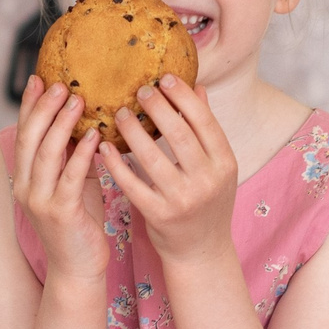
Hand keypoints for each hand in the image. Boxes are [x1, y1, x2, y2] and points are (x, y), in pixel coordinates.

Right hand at [12, 75, 106, 288]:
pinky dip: (81, 154)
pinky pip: (70, 177)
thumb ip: (71, 155)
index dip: (29, 105)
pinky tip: (94, 137)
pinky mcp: (60, 213)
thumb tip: (86, 118)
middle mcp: (26, 187)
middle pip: (30, 138)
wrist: (78, 268)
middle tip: (60, 84)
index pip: (23, 133)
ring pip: (46, 154)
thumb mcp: (72, 182)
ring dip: (62, 124)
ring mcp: (40, 201)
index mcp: (25, 177)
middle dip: (44, 108)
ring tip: (78, 101)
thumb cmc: (79, 222)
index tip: (38, 78)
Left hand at [100, 75, 236, 267]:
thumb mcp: (217, 167)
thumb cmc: (206, 202)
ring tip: (118, 113)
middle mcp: (207, 180)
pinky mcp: (159, 215)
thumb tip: (197, 87)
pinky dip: (116, 163)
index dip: (183, 97)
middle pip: (179, 134)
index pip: (204, 121)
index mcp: (225, 163)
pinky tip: (104, 147)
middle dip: (156, 107)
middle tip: (138, 90)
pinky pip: (132, 183)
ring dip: (131, 131)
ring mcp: (183, 199)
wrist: (202, 251)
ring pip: (152, 157)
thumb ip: (206, 129)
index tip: (164, 78)